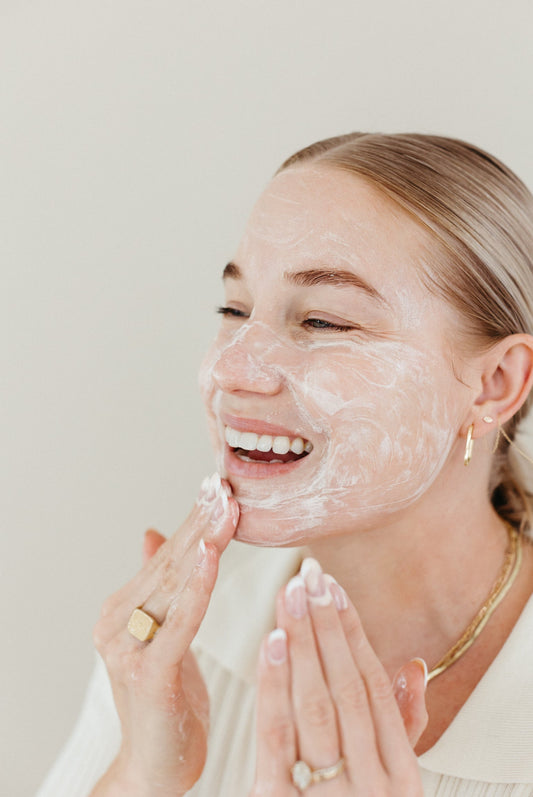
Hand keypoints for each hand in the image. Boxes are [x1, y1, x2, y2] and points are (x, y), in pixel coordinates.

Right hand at [91, 473, 238, 796]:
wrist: (153, 771)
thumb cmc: (164, 702)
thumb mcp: (163, 637)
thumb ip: (157, 586)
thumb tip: (152, 532)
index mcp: (120, 611)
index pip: (165, 557)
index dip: (192, 520)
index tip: (216, 485)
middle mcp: (114, 624)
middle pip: (170, 563)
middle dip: (202, 521)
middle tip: (225, 483)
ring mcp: (127, 649)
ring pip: (175, 584)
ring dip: (205, 540)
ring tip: (226, 505)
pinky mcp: (149, 673)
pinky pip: (181, 621)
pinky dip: (199, 585)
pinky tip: (214, 553)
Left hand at [251, 558, 427, 795]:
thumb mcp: (392, 786)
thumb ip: (404, 729)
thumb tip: (412, 665)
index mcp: (401, 777)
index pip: (374, 687)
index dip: (352, 633)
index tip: (334, 588)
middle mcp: (373, 786)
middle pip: (345, 687)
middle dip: (325, 626)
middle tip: (308, 574)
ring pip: (316, 705)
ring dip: (301, 644)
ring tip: (289, 595)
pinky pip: (278, 739)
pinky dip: (274, 686)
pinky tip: (270, 643)